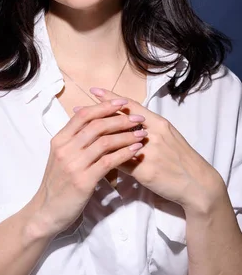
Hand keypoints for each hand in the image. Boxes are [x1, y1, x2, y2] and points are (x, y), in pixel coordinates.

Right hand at [33, 99, 147, 236]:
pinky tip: (135, 151)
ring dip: (126, 136)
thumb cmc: (57, 185)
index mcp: (59, 140)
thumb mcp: (61, 158)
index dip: (104, 106)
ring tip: (141, 134)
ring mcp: (73, 164)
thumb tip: (96, 124)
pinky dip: (124, 154)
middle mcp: (65, 149)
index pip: (83, 115)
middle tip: (138, 118)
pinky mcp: (83, 181)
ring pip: (104, 142)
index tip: (122, 102)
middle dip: (120, 119)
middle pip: (96, 125)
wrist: (47, 211)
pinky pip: (108, 162)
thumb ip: (75, 141)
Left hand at [88, 88, 221, 210]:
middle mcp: (153, 134)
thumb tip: (126, 126)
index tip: (93, 91)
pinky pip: (121, 163)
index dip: (111, 97)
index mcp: (159, 123)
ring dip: (97, 137)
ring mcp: (149, 152)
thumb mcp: (167, 139)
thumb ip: (146, 131)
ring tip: (79, 134)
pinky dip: (107, 161)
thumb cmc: (181, 160)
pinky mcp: (146, 171)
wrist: (197, 184)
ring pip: (117, 142)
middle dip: (97, 115)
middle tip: (78, 110)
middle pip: (120, 121)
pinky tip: (92, 159)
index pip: (131, 106)